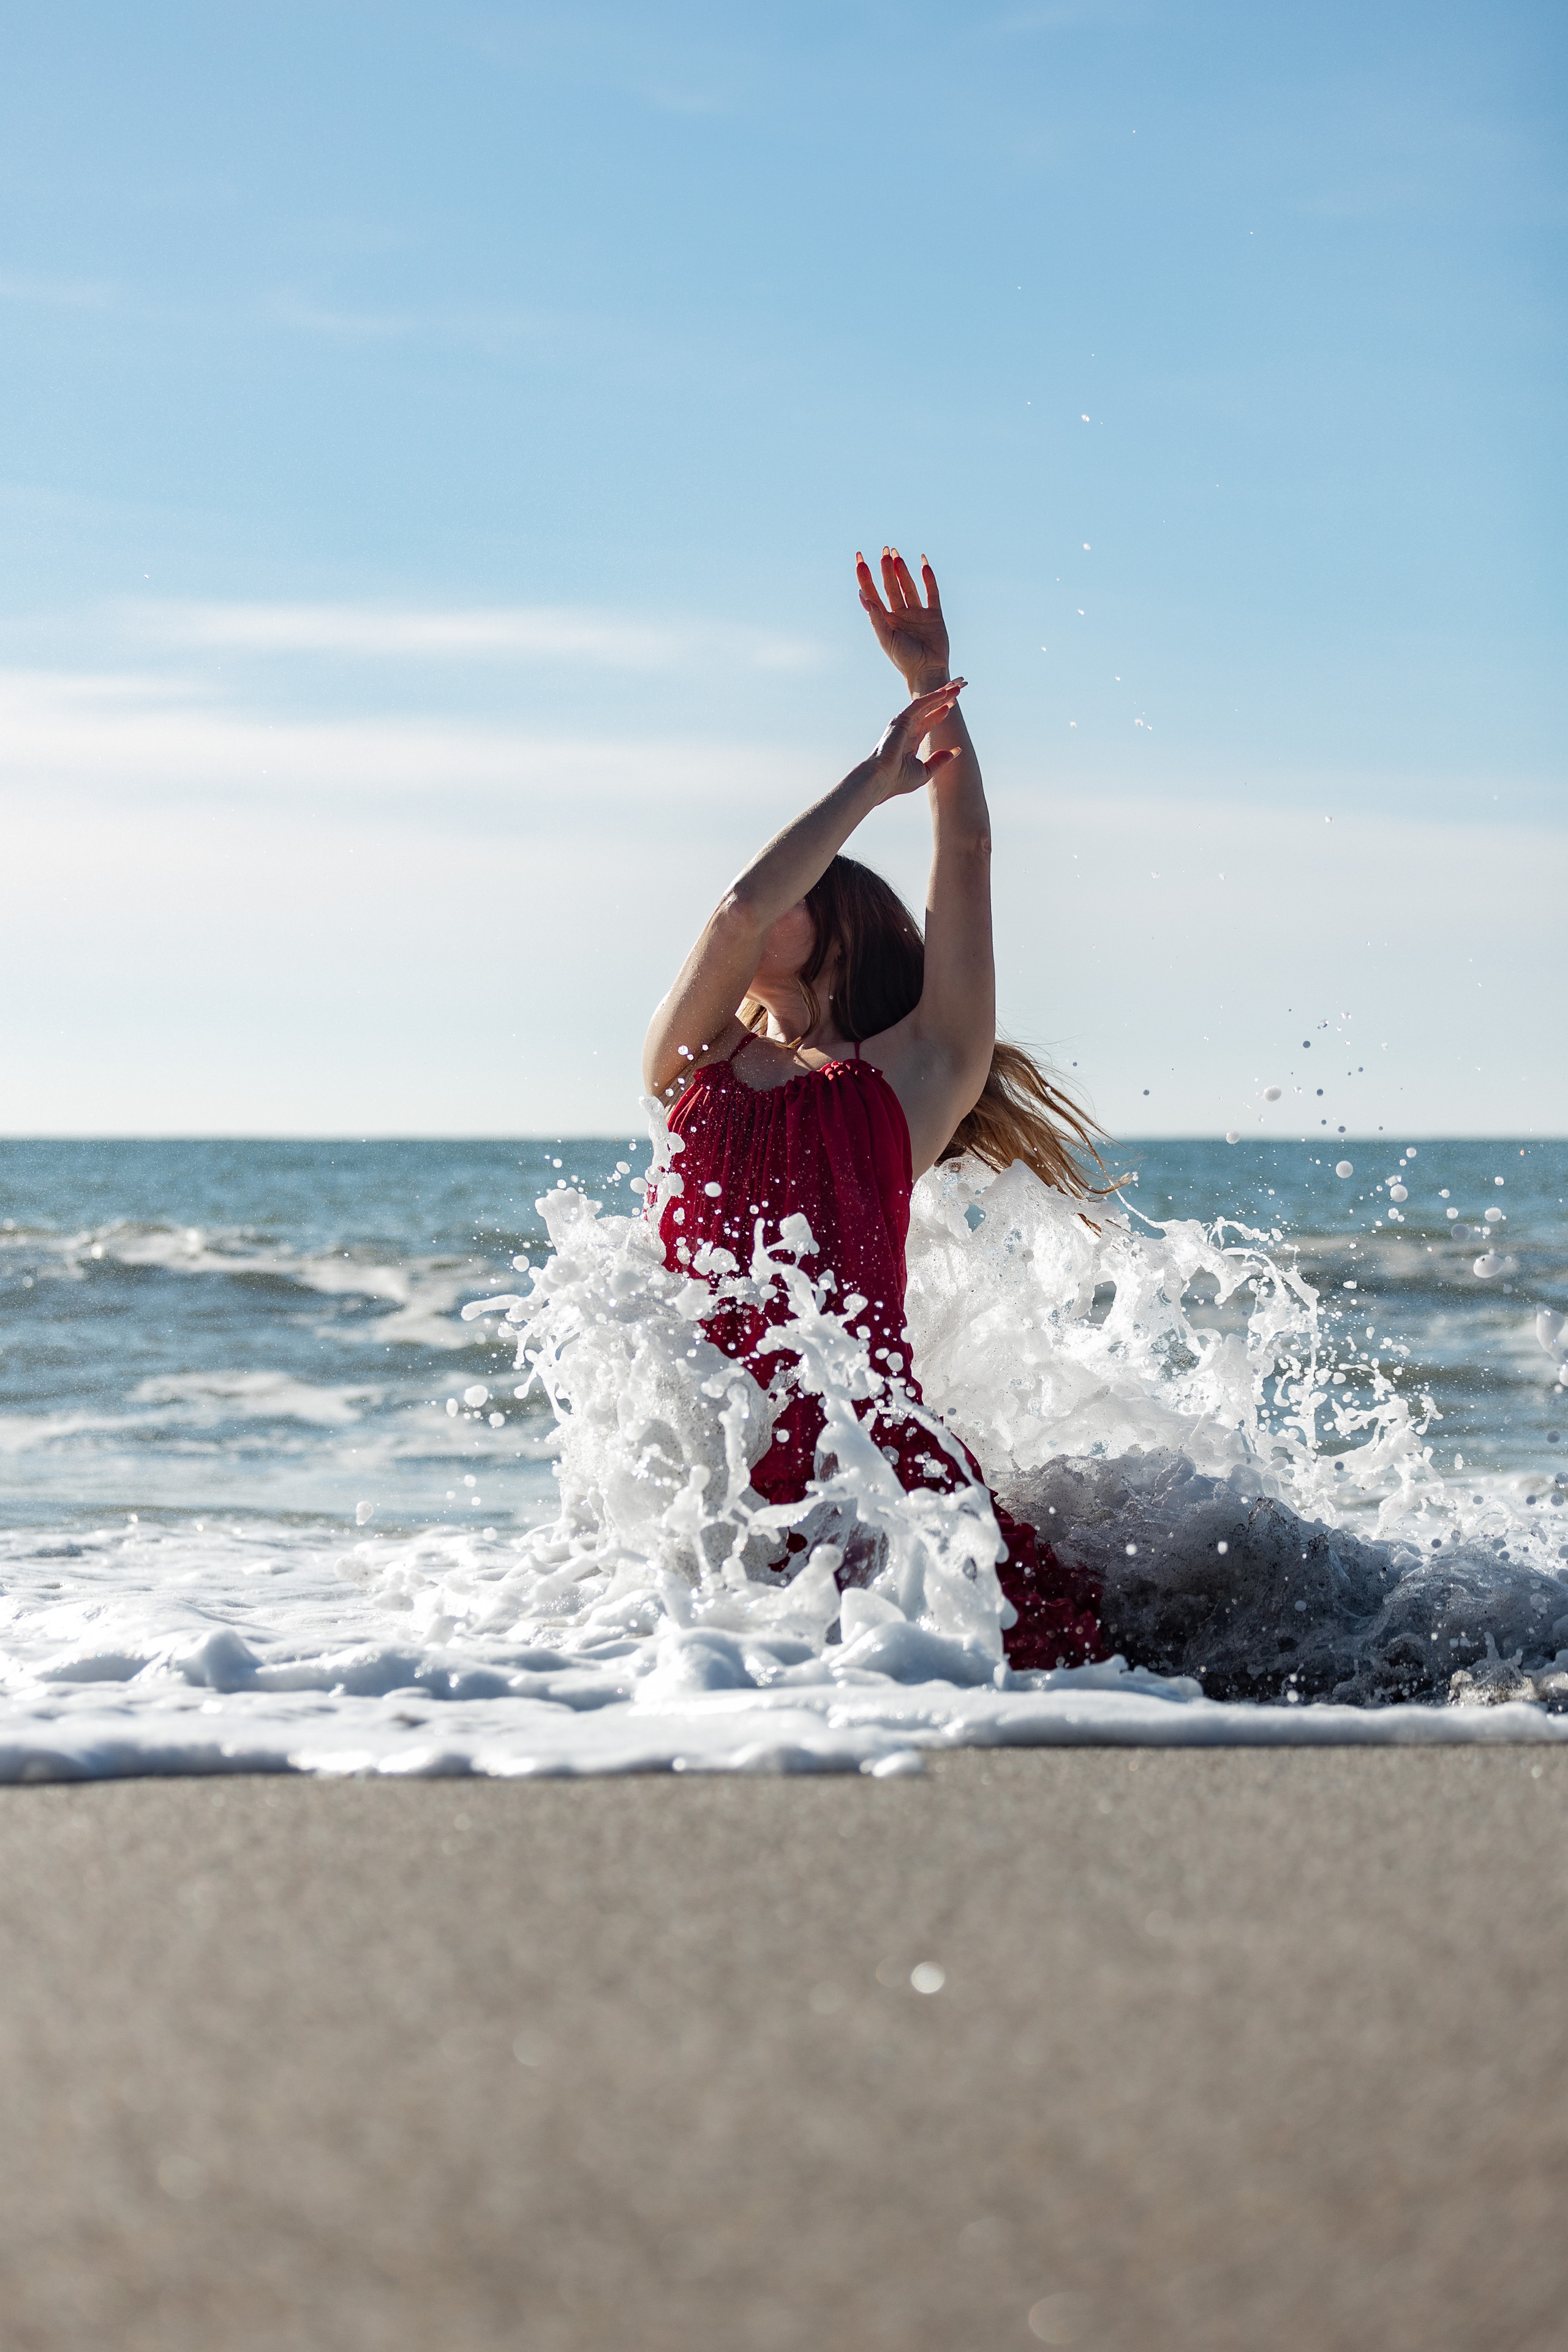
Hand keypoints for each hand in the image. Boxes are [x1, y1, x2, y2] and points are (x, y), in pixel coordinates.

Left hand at [856, 547, 950, 690]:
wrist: (928, 671)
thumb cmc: (904, 660)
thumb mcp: (887, 639)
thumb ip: (876, 618)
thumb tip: (862, 596)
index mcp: (885, 620)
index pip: (872, 592)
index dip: (865, 576)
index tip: (859, 558)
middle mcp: (900, 613)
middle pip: (890, 585)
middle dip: (886, 568)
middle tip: (884, 550)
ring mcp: (917, 613)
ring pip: (908, 586)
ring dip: (902, 570)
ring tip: (896, 554)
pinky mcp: (934, 615)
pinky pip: (931, 592)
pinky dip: (928, 578)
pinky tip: (923, 563)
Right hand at [864, 679, 966, 800]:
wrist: (881, 780)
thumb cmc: (898, 780)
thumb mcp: (926, 771)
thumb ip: (940, 760)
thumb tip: (957, 750)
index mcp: (910, 742)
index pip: (927, 723)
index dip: (939, 714)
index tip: (951, 706)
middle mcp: (906, 731)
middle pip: (927, 710)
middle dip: (941, 700)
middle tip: (955, 690)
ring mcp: (903, 724)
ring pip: (924, 705)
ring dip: (939, 695)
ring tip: (954, 687)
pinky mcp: (901, 721)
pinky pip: (918, 705)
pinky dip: (931, 698)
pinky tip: (943, 693)